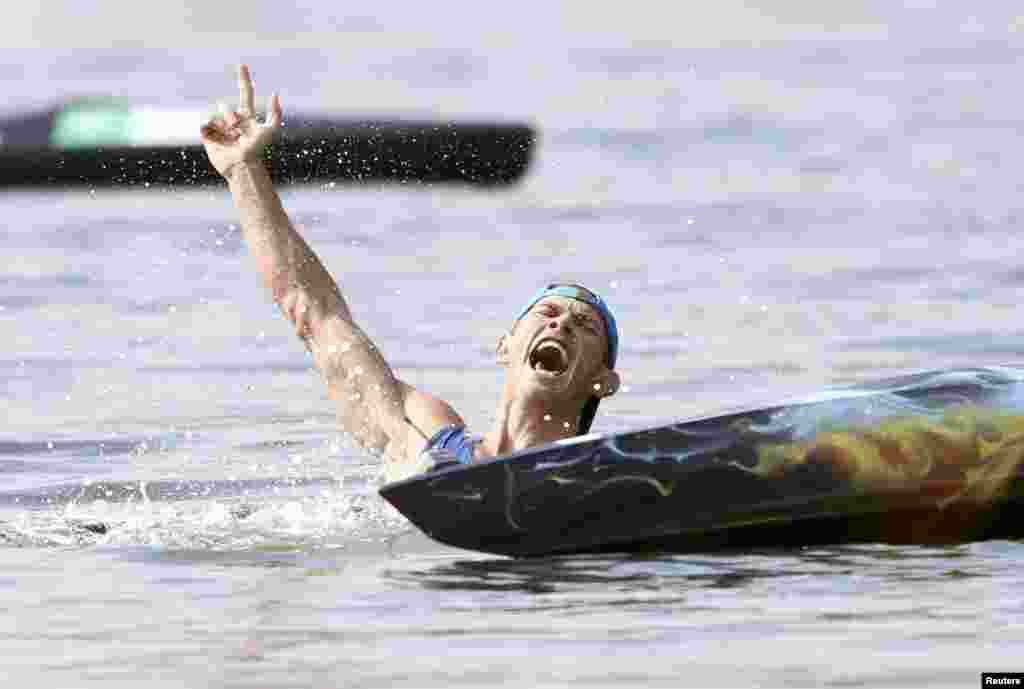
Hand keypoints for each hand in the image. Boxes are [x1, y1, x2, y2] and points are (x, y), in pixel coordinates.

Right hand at [200, 64, 281, 179]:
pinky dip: (209, 128)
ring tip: (228, 137)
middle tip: (235, 128)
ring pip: (215, 115)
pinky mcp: (209, 135)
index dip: (244, 79)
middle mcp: (233, 119)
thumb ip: (275, 114)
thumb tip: (275, 93)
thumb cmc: (256, 150)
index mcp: (247, 116)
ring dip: (221, 125)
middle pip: (227, 107)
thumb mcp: (269, 131)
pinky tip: (215, 137)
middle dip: (229, 116)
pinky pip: (204, 124)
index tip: (242, 64)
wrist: (241, 166)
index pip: (245, 93)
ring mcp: (221, 127)